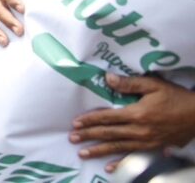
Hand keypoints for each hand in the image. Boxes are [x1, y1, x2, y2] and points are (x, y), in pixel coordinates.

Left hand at [71, 73, 194, 172]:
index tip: (76, 122)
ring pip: (118, 147)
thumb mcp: (154, 85)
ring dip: (99, 151)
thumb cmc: (176, 97)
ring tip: (83, 153)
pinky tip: (109, 168)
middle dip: (89, 136)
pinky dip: (121, 163)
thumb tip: (108, 79)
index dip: (91, 120)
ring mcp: (147, 142)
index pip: (108, 117)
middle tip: (72, 138)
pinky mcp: (154, 148)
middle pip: (109, 134)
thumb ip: (130, 83)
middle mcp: (139, 130)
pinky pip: (134, 157)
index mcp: (137, 114)